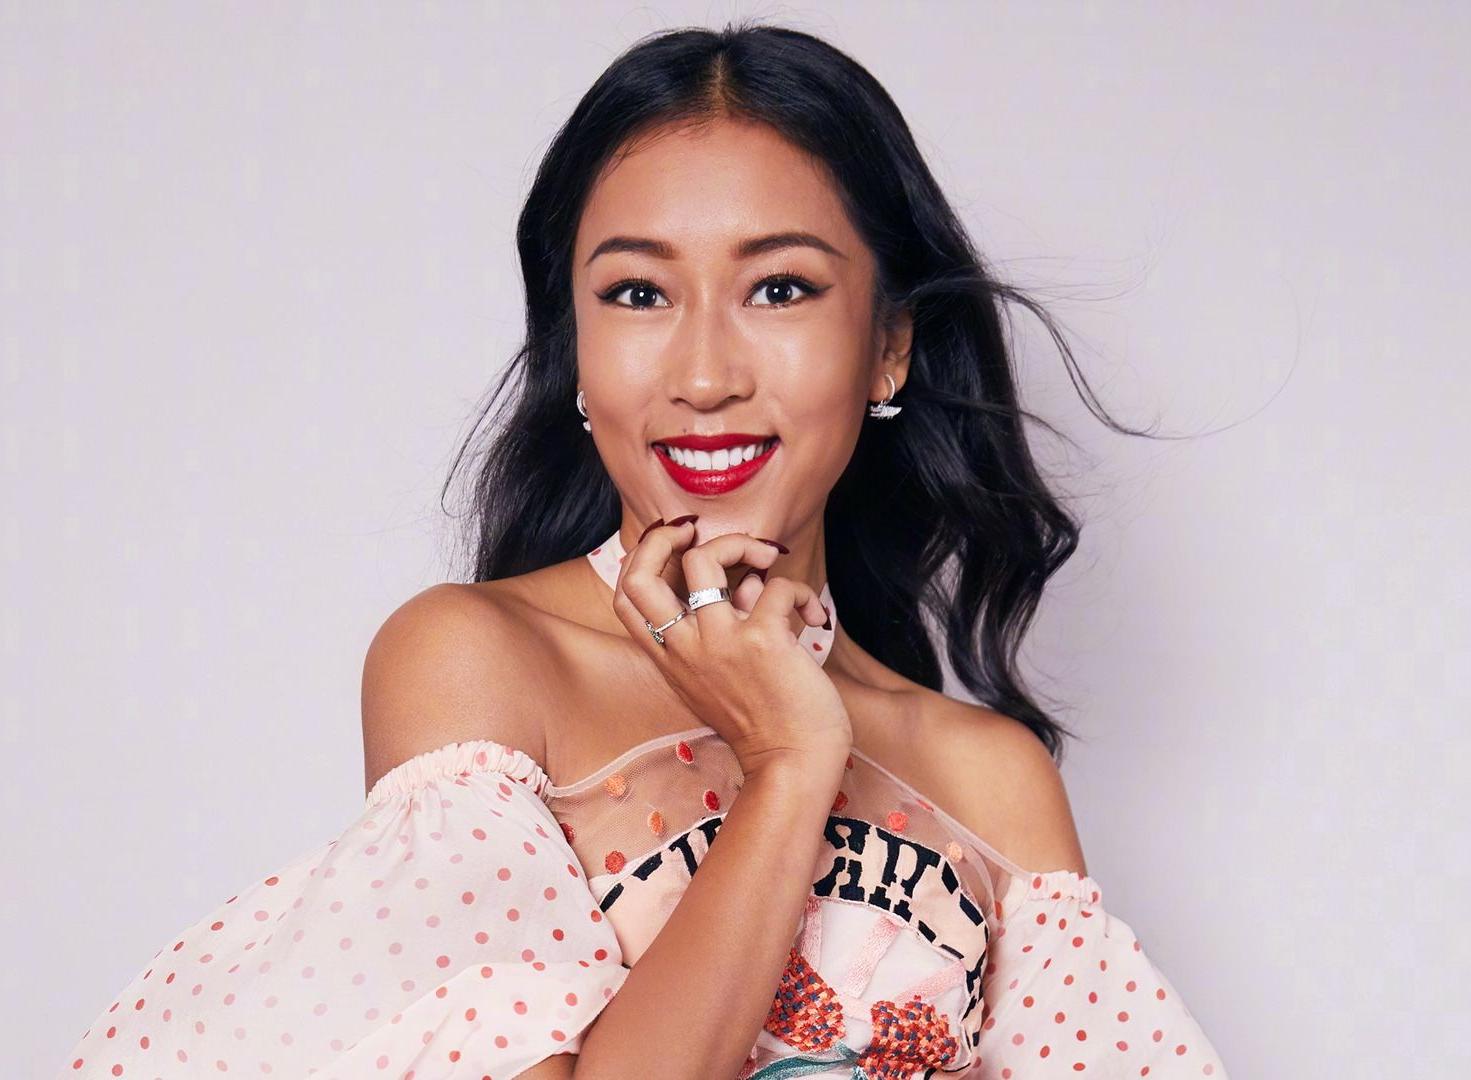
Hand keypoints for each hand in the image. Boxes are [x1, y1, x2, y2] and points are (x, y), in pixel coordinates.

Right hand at [609, 521, 852, 778]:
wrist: (792, 765)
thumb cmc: (763, 723)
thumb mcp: (719, 679)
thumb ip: (721, 630)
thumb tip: (747, 583)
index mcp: (670, 658)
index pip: (624, 598)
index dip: (640, 558)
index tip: (675, 546)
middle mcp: (685, 648)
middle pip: (639, 574)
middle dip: (665, 536)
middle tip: (698, 531)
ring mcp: (720, 642)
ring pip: (706, 559)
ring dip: (742, 545)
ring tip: (769, 560)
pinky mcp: (762, 640)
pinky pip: (778, 586)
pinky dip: (802, 593)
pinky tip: (813, 619)